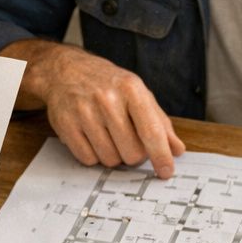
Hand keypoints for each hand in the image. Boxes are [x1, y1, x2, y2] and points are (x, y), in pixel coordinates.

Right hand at [2, 40, 184, 178]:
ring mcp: (84, 112)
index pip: (151, 131)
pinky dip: (94, 155)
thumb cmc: (107, 83)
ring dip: (113, 155)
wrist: (66, 71)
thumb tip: (176, 149)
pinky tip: (92, 138)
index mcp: (131, 88)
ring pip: (110, 159)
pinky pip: (88, 159)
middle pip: (132, 153)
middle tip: (127, 140)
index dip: (161, 156)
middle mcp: (107, 99)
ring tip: (108, 136)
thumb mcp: (137, 93)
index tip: (166, 172)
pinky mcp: (66, 125)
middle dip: (134, 154)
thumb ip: (159, 122)